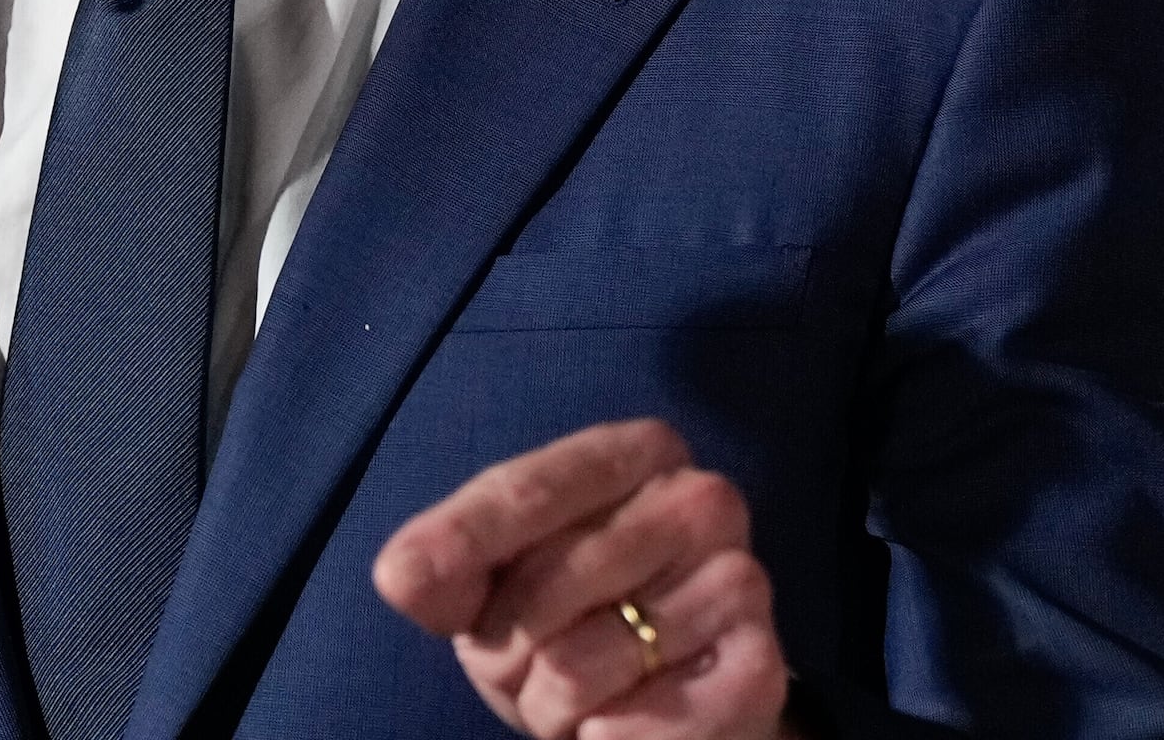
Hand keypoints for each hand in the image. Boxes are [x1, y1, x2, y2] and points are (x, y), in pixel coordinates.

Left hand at [372, 418, 792, 739]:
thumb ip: (446, 571)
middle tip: (530, 664)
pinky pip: (628, 725)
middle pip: (543, 582)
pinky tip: (619, 722)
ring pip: (576, 664)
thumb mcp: (498, 586)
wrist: (678, 703)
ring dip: (549, 703)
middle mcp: (703, 500)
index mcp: (637, 452)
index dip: (463, 537)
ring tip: (579, 693)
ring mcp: (742, 582)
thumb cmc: (574, 620)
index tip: (403, 576)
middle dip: (507, 647)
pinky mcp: (759, 672)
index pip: (528, 489)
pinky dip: (598, 738)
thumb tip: (403, 574)